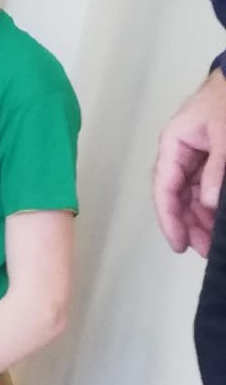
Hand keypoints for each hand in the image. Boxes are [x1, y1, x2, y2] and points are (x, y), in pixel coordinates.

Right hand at [155, 68, 225, 254]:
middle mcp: (180, 152)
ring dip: (199, 218)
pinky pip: (205, 186)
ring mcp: (195, 155)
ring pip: (191, 194)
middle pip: (176, 195)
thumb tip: (206, 202)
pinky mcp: (209, 158)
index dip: (169, 217)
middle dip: (186, 224)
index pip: (164, 186)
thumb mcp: (224, 135)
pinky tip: (216, 219)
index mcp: (173, 143)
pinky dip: (210, 205)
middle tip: (200, 248)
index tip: (178, 242)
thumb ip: (215, 169)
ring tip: (211, 241)